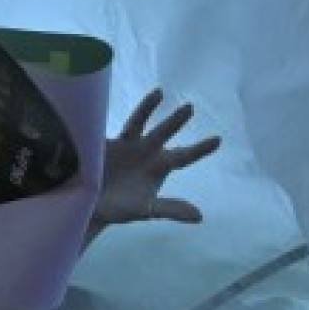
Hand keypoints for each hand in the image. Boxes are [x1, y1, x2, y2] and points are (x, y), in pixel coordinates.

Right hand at [90, 87, 220, 229]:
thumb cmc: (121, 208)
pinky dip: (115, 120)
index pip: (184, 156)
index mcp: (159, 166)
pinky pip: (111, 128)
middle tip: (190, 108)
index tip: (218, 140)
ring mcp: (127, 145)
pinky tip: (119, 105)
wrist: (90, 207)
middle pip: (164, 133)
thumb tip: (199, 217)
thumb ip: (170, 209)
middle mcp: (146, 151)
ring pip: (140, 123)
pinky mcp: (105, 143)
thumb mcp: (146, 210)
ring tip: (159, 92)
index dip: (200, 149)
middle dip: (176, 121)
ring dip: (148, 109)